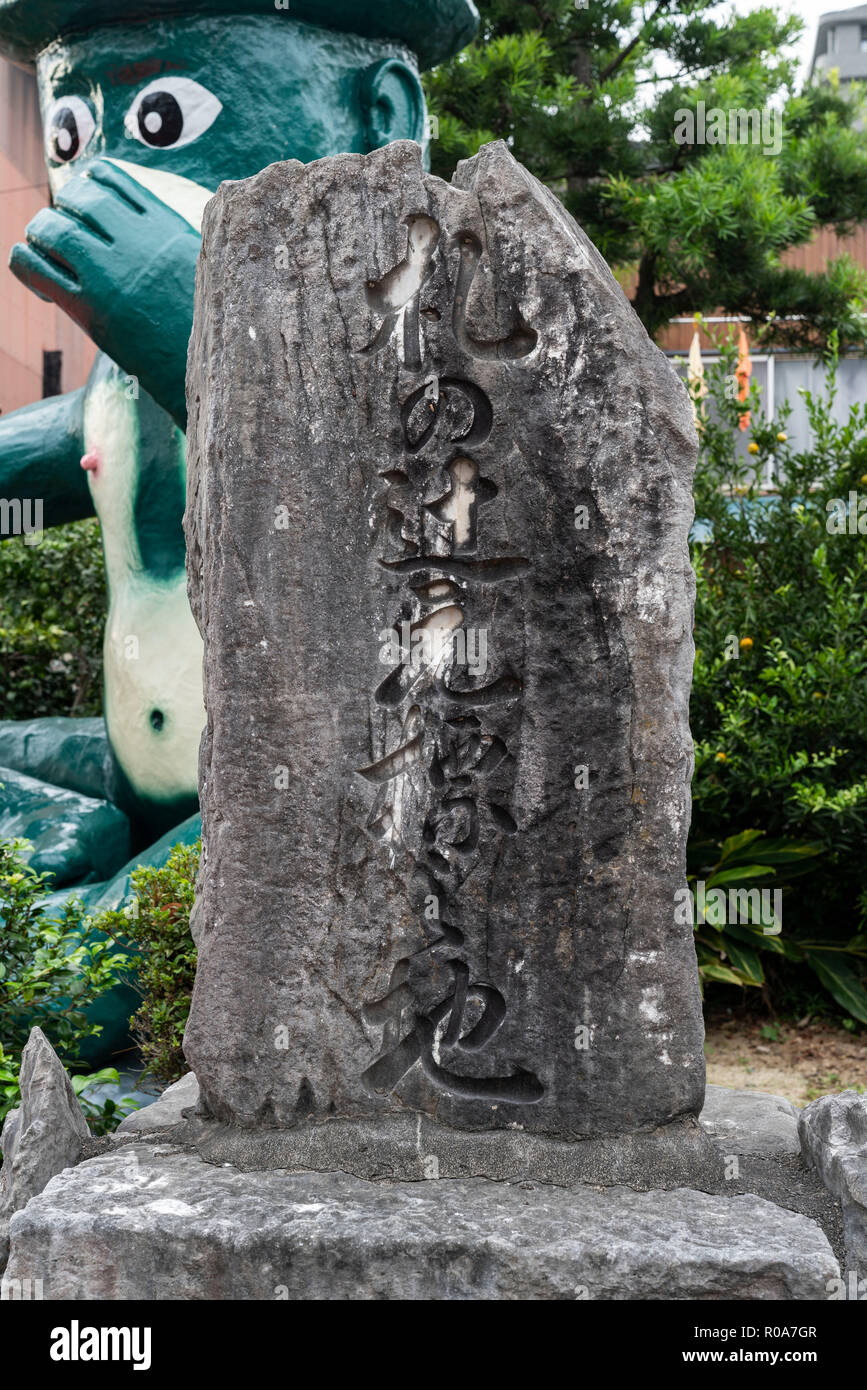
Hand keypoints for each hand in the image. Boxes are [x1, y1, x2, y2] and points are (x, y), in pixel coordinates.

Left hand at [9, 159, 200, 429]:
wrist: (217, 370)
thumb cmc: (216, 325)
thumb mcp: (210, 266)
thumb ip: (185, 239)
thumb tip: (188, 225)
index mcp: (164, 225)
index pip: (108, 176)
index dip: (88, 186)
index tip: (88, 208)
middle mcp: (134, 241)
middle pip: (76, 196)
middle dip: (64, 209)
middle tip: (67, 236)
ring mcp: (109, 273)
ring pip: (50, 227)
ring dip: (41, 236)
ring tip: (49, 258)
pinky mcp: (88, 308)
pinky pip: (34, 267)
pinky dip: (24, 263)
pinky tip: (38, 281)